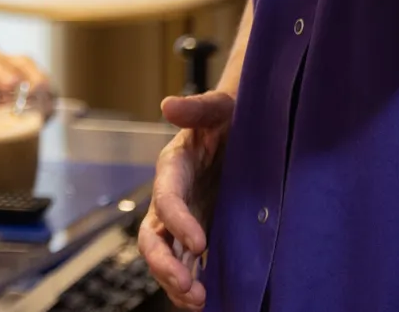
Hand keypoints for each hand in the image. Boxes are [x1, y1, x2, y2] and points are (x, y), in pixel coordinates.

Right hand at [138, 90, 233, 310]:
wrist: (245, 128)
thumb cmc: (231, 117)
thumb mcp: (220, 108)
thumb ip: (197, 109)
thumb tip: (168, 105)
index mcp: (173, 167)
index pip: (166, 199)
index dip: (178, 222)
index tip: (200, 243)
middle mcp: (171, 197)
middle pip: (153, 238)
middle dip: (165, 265)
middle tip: (189, 287)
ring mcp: (183, 219)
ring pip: (165, 257)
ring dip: (175, 282)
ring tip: (199, 302)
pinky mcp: (197, 232)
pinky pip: (185, 263)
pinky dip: (189, 284)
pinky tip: (207, 300)